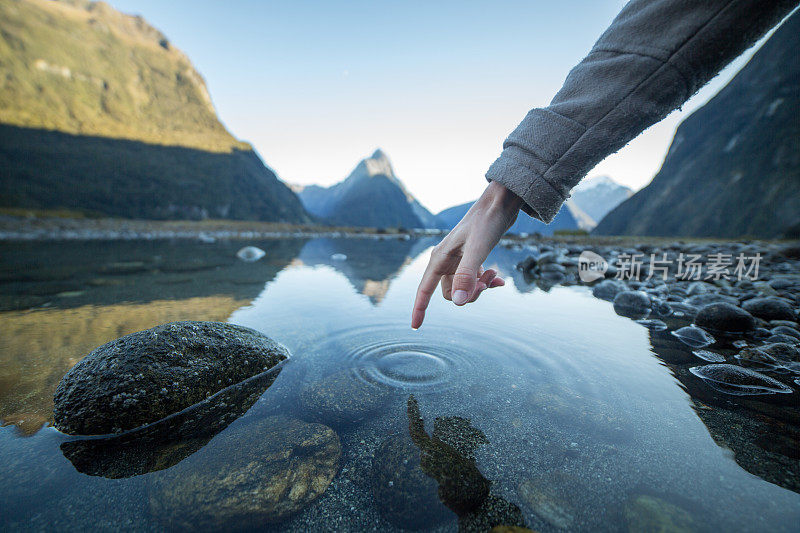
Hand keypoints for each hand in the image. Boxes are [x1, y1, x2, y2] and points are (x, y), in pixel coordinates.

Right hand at [411, 181, 522, 328]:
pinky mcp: (470, 258)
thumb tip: (460, 303)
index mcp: (439, 259)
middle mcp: (445, 261)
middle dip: (470, 293)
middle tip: (487, 282)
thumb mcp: (478, 249)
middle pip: (451, 293)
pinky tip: (499, 279)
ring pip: (464, 288)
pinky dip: (486, 282)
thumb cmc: (486, 221)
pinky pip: (473, 280)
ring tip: (494, 274)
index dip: (419, 309)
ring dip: (480, 287)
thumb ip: (467, 276)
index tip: (415, 327)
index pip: (424, 290)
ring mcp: (457, 261)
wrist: (500, 203)